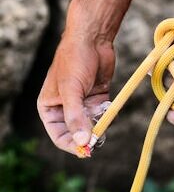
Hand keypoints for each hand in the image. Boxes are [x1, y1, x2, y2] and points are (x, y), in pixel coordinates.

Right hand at [37, 34, 114, 154]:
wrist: (93, 39)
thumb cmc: (74, 61)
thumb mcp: (72, 91)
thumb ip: (76, 117)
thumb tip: (83, 141)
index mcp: (49, 107)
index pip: (59, 135)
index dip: (72, 145)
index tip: (86, 151)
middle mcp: (65, 108)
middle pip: (76, 133)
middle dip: (87, 137)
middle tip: (98, 141)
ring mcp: (82, 103)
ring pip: (91, 125)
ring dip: (98, 126)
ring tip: (102, 119)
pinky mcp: (97, 98)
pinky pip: (102, 115)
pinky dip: (106, 115)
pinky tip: (105, 105)